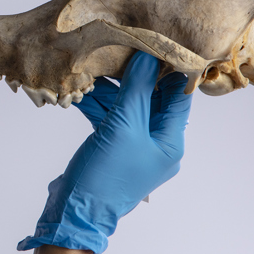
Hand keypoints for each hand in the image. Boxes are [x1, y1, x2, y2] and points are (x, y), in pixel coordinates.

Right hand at [17, 51, 192, 253]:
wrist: (76, 211)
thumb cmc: (106, 174)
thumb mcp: (123, 127)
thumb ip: (136, 90)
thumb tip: (149, 56)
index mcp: (170, 141)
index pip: (178, 96)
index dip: (170, 68)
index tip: (157, 42)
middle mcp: (156, 142)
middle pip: (151, 98)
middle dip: (135, 74)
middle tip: (121, 47)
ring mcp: (132, 145)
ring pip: (127, 106)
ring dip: (112, 88)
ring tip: (96, 63)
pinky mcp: (111, 146)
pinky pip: (110, 117)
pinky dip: (98, 103)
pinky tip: (83, 88)